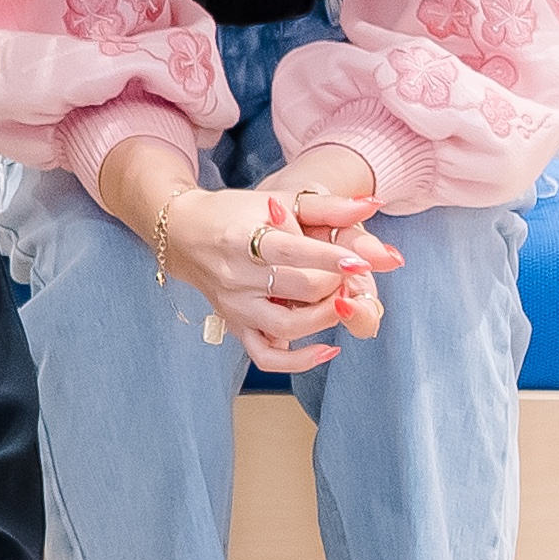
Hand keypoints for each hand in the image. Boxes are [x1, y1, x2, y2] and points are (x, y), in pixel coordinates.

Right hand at [157, 183, 395, 373]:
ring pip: (288, 326)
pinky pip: (267, 357)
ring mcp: (235, 306)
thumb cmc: (236, 213)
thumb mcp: (279, 199)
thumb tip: (374, 204)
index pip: (293, 252)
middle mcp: (236, 276)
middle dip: (337, 283)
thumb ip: (329, 206)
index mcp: (242, 238)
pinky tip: (329, 347)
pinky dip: (300, 360)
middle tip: (353, 273)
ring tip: (342, 300)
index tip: (361, 262)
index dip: (331, 258)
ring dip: (326, 316)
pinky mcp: (236, 326)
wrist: (184, 234)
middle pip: (300, 289)